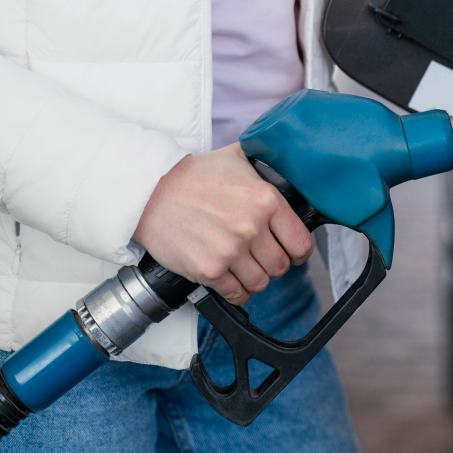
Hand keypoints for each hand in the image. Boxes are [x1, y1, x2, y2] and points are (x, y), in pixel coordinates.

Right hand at [133, 143, 313, 304]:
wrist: (150, 192)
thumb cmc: (193, 175)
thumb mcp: (237, 158)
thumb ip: (266, 164)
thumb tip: (288, 163)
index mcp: (266, 199)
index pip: (302, 243)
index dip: (298, 252)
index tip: (292, 253)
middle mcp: (252, 226)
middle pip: (282, 266)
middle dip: (273, 264)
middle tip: (259, 257)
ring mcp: (230, 250)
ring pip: (261, 283)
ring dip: (253, 278)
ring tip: (241, 266)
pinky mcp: (209, 269)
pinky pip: (237, 294)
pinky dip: (235, 291)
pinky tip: (228, 278)